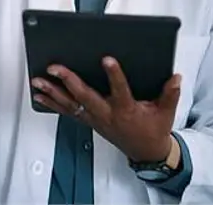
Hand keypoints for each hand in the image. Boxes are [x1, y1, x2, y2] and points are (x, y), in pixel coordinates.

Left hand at [31, 57, 180, 162]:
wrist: (145, 152)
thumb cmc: (153, 130)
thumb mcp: (166, 112)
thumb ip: (170, 94)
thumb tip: (175, 76)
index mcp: (126, 110)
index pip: (120, 90)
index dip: (114, 75)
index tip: (107, 59)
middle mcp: (106, 114)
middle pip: (85, 96)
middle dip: (69, 81)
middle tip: (55, 67)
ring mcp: (94, 119)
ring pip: (70, 104)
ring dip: (52, 92)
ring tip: (37, 80)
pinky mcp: (88, 121)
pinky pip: (66, 111)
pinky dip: (51, 103)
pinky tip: (38, 95)